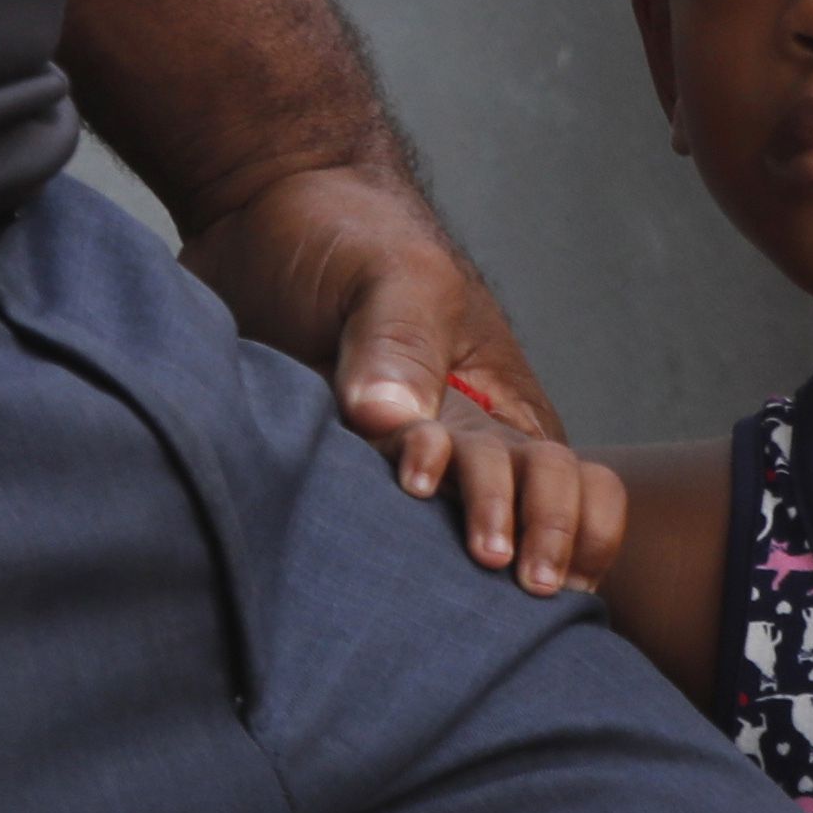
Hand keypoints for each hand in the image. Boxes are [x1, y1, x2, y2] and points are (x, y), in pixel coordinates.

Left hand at [178, 160, 627, 594]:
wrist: (260, 207)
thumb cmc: (352, 229)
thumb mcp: (392, 273)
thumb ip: (397, 343)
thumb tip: (386, 421)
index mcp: (495, 400)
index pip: (553, 478)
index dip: (543, 519)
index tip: (491, 546)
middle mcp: (453, 442)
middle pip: (513, 522)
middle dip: (516, 557)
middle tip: (486, 580)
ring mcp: (389, 463)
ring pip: (436, 540)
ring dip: (447, 574)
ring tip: (441, 605)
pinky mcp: (327, 473)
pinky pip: (356, 530)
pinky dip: (369, 556)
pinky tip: (362, 587)